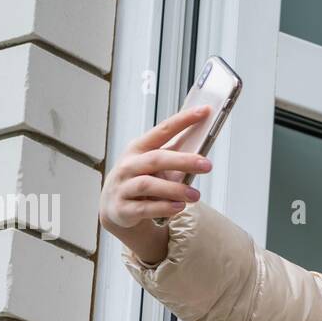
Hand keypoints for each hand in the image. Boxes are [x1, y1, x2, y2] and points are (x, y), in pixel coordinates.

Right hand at [99, 105, 214, 263]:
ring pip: (149, 185)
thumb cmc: (140, 179)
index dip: (183, 120)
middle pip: (157, 159)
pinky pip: (144, 208)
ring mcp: (123, 187)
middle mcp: (129, 165)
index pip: (162, 130)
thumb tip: (203, 146)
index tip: (204, 112)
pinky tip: (179, 207)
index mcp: (139, 148)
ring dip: (175, 189)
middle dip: (183, 160)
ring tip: (195, 195)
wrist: (114, 207)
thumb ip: (175, 155)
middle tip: (207, 165)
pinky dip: (164, 207)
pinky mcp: (123, 208)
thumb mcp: (153, 165)